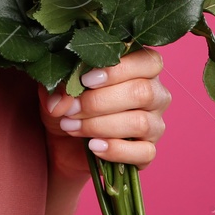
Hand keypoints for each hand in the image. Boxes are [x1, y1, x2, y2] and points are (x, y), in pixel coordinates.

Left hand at [38, 47, 170, 178]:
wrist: (63, 143)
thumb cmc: (69, 104)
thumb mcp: (58, 91)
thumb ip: (60, 87)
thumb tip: (64, 101)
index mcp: (140, 68)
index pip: (148, 61)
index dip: (118, 70)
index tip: (86, 80)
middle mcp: (155, 94)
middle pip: (143, 92)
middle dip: (100, 102)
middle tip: (71, 108)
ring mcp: (155, 124)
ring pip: (141, 123)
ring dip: (101, 125)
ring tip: (72, 127)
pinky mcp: (148, 151)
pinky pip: (144, 152)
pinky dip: (115, 150)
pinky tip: (93, 146)